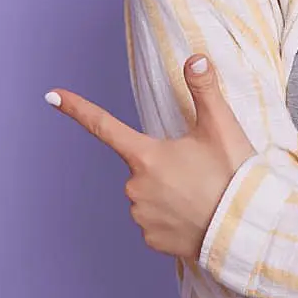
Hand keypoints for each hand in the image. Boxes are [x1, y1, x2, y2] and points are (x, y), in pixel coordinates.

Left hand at [45, 55, 256, 260]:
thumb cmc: (233, 175)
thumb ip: (204, 89)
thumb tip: (194, 57)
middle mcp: (135, 187)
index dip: (77, 108)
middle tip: (200, 171)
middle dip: (165, 165)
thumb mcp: (221, 126)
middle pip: (142, 165)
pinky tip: (195, 217)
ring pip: (149, 194)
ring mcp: (141, 216)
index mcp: (147, 156)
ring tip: (202, 195)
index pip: (104, 125)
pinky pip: (155, 222)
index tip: (52, 95)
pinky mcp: (152, 240)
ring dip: (169, 192)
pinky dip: (172, 218)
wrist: (246, 229)